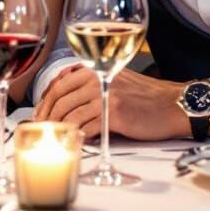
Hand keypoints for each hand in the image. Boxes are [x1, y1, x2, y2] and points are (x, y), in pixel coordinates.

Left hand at [33, 64, 193, 140]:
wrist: (171, 104)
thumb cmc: (143, 97)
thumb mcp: (114, 80)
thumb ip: (91, 84)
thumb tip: (64, 102)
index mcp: (94, 67)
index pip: (58, 82)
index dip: (44, 101)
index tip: (38, 115)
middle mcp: (97, 76)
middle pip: (59, 97)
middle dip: (45, 117)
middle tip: (40, 132)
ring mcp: (105, 93)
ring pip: (69, 113)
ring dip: (58, 129)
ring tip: (54, 140)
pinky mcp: (114, 113)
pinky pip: (86, 127)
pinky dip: (76, 136)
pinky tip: (73, 143)